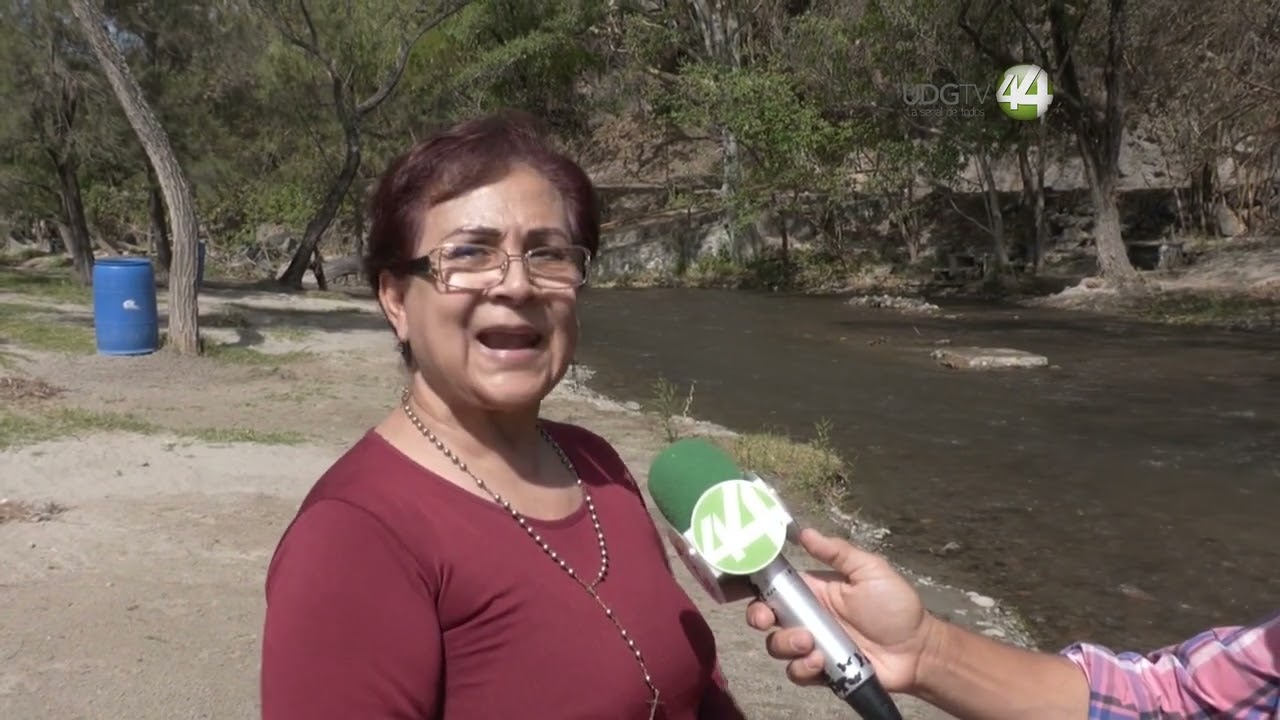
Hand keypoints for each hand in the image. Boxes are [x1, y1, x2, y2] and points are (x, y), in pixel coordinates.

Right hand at [745, 527, 938, 693]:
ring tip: (809, 643)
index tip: (747, 584)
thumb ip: (837, 552)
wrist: (917, 649)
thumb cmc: (896, 605)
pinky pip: (796, 671)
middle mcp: (807, 617)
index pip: (775, 585)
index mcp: (814, 590)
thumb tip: (803, 532)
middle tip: (767, 620)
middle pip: (765, 616)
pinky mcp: (821, 671)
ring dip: (784, 643)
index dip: (756, 584)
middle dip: (757, 617)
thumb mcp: (870, 570)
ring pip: (777, 645)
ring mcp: (812, 645)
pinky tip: (820, 662)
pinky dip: (802, 668)